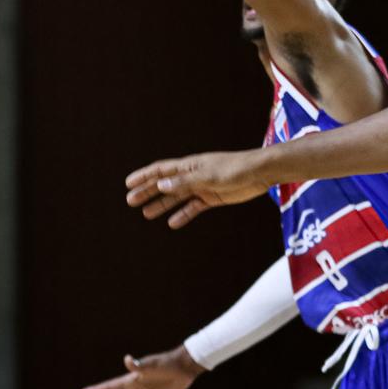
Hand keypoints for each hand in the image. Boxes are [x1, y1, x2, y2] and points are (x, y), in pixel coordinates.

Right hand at [125, 150, 271, 227]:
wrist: (259, 173)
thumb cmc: (234, 169)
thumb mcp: (208, 176)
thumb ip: (185, 182)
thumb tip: (161, 186)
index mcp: (188, 165)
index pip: (161, 170)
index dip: (144, 176)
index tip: (128, 183)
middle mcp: (192, 175)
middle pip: (165, 184)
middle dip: (147, 192)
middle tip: (130, 201)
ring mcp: (201, 186)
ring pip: (176, 197)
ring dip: (161, 204)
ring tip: (146, 214)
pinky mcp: (212, 197)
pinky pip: (193, 207)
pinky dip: (183, 214)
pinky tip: (173, 223)